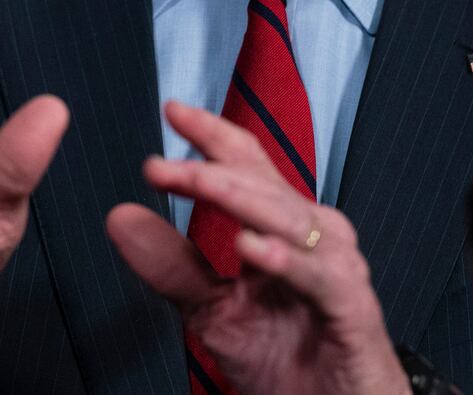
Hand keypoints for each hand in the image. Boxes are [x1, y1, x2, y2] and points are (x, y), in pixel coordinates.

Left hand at [107, 101, 409, 394]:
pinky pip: (317, 276)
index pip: (247, 165)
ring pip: (286, 218)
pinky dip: (285, 260)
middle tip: (159, 164)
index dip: (213, 135)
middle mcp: (314, 234)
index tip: (172, 111)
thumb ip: (172, 264)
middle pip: (261, 184)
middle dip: (208, 168)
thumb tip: (121, 216)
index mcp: (283, 225)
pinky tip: (251, 248)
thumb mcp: (214, 310)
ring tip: (196, 182)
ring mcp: (336, 267)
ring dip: (238, 199)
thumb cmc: (288, 361)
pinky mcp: (352, 307)